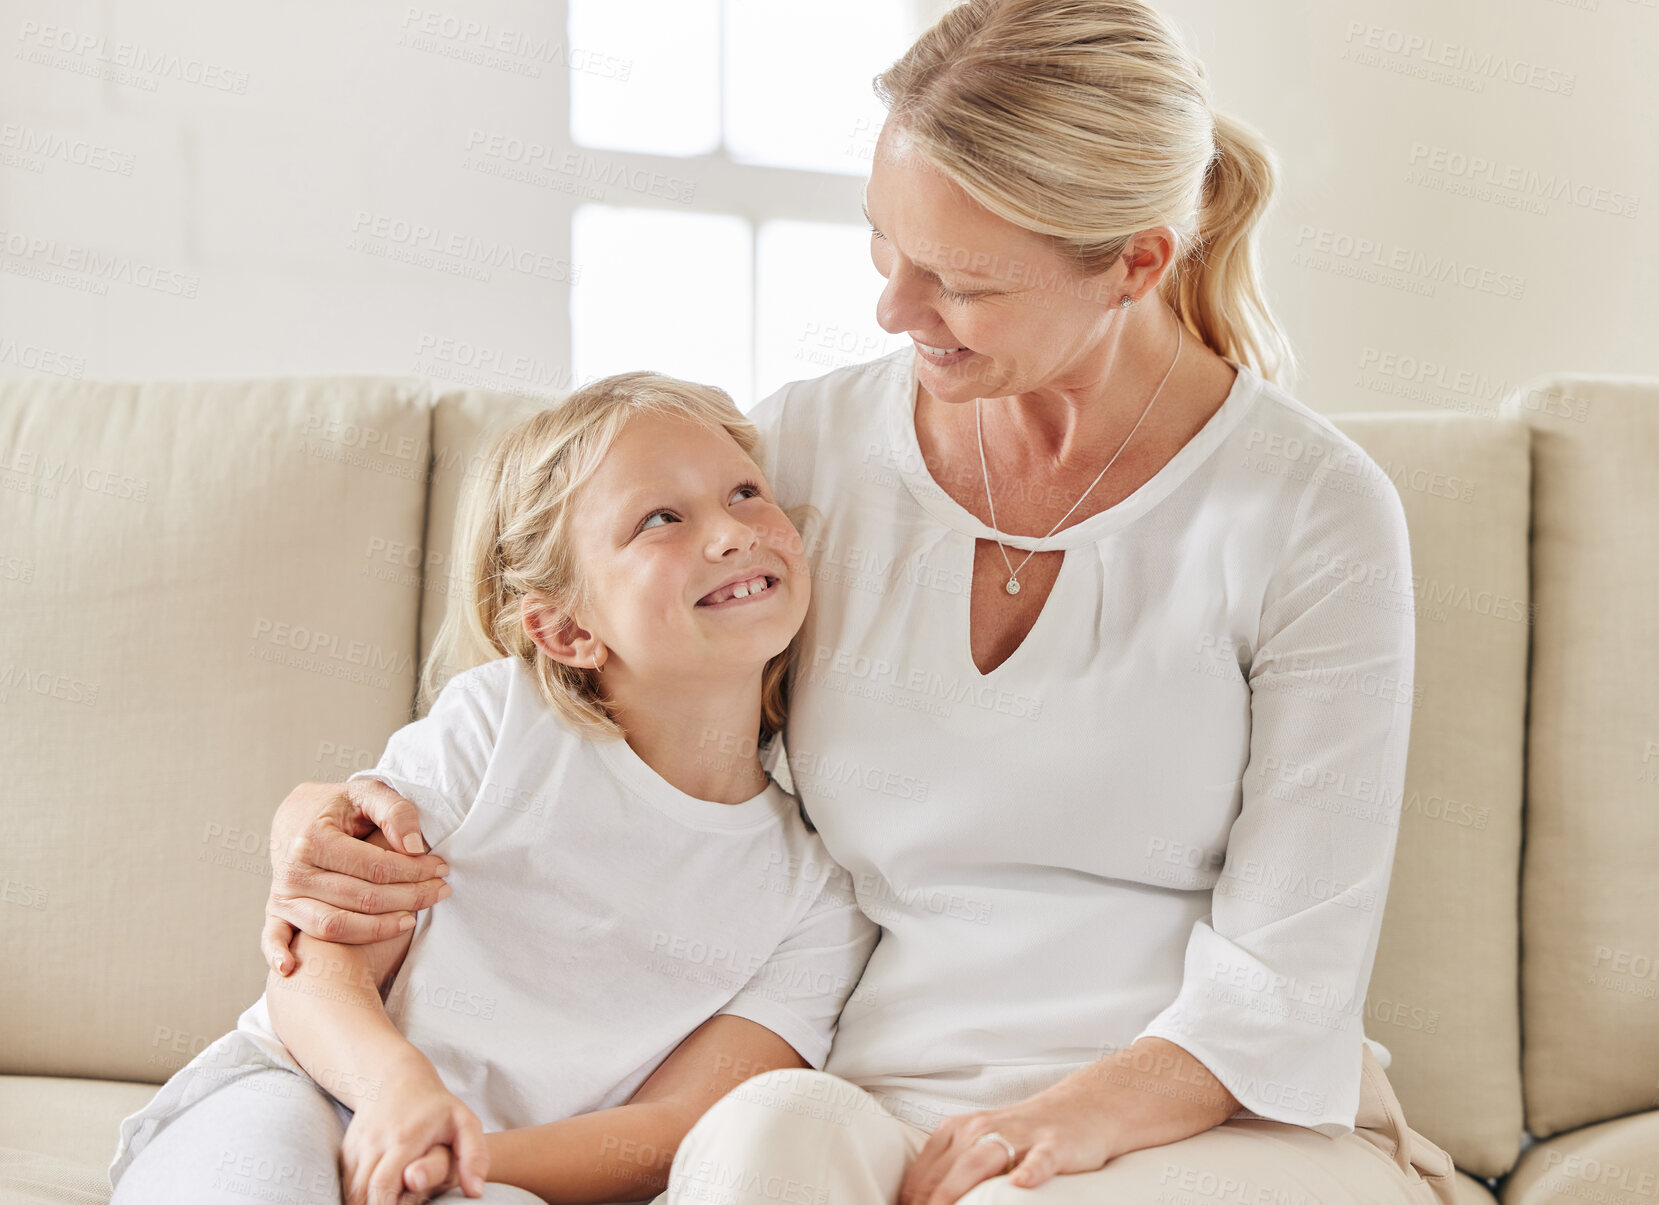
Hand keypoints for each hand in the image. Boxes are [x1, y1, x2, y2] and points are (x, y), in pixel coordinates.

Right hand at [262, 778, 449, 975]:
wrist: (295, 815)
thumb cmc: (339, 806)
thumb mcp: (368, 793)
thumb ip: (394, 811)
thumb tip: (413, 847)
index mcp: (314, 839)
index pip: (377, 867)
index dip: (415, 871)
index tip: (442, 869)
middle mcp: (294, 870)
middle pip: (362, 898)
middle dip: (410, 898)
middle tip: (441, 892)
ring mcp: (283, 894)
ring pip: (336, 925)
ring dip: (379, 928)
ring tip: (413, 921)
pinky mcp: (276, 911)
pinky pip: (275, 938)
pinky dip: (278, 954)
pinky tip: (291, 968)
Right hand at [340, 1073, 487, 1204]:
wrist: (396, 1077)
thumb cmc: (436, 1106)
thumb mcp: (465, 1122)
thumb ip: (475, 1156)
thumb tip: (475, 1192)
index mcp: (404, 1139)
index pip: (383, 1186)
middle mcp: (375, 1143)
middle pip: (363, 1194)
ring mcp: (358, 1146)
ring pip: (352, 1192)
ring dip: (366, 1204)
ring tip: (391, 1201)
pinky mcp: (347, 1150)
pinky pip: (346, 1183)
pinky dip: (359, 1196)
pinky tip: (377, 1198)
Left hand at [897, 1071, 1119, 1204]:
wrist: (1079, 1108)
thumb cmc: (1023, 1135)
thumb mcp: (980, 1145)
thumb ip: (951, 1171)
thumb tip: (917, 1203)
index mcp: (959, 1130)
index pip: (925, 1172)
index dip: (913, 1201)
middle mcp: (983, 1129)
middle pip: (950, 1169)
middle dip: (933, 1202)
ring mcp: (1020, 1136)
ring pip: (983, 1161)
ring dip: (962, 1190)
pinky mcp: (1054, 1145)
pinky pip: (1039, 1158)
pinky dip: (1031, 1170)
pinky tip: (1021, 1183)